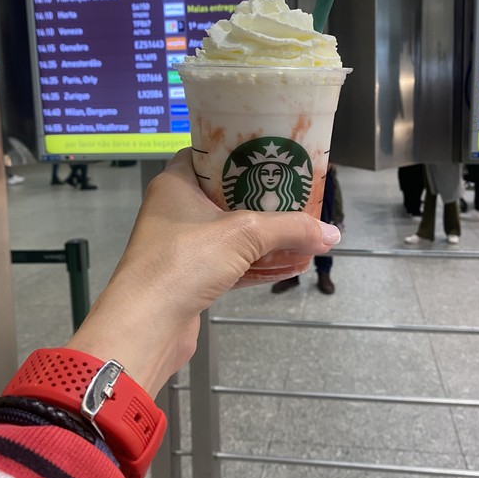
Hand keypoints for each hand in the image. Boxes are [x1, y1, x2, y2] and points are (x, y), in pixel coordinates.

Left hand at [66, 148, 340, 396]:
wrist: (146, 326)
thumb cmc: (185, 261)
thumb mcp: (243, 234)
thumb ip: (290, 229)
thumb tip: (332, 233)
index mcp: (177, 183)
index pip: (210, 154)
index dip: (242, 151)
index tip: (274, 153)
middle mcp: (177, 210)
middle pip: (228, 196)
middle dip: (266, 199)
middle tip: (299, 192)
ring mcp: (184, 246)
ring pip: (233, 233)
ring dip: (269, 237)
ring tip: (306, 234)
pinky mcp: (193, 278)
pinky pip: (232, 263)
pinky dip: (259, 264)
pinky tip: (292, 265)